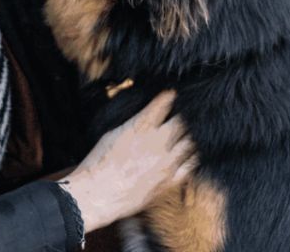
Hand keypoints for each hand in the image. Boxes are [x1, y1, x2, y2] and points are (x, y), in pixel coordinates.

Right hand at [61, 91, 194, 232]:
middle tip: (186, 111)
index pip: (164, 104)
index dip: (169, 96)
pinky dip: (192, 156)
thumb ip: (135, 121)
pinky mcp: (169, 182)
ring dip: (190, 134)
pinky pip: (190, 165)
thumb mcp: (114, 132)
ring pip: (190, 142)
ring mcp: (165, 163)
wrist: (97, 195)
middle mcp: (157, 143)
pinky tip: (191, 151)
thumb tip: (148, 114)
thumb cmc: (99, 162)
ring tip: (190, 130)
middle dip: (184, 115)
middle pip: (182, 122)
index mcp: (142, 127)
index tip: (172, 93)